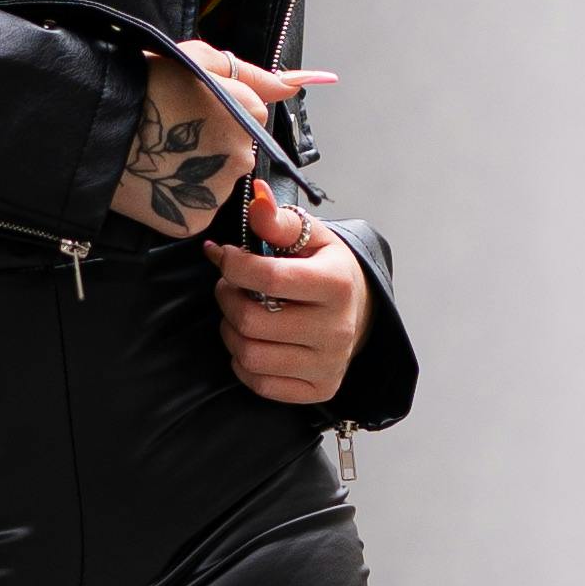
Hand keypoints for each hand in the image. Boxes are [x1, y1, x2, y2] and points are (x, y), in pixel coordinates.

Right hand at [109, 43, 327, 245]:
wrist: (91, 124)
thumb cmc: (142, 83)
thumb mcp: (198, 59)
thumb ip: (255, 75)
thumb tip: (301, 83)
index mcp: (247, 113)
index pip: (250, 115)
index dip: (218, 109)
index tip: (187, 107)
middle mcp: (240, 156)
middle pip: (236, 151)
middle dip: (210, 144)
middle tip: (168, 133)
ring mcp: (217, 191)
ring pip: (215, 181)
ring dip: (194, 173)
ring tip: (157, 155)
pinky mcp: (193, 219)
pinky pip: (194, 209)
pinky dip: (177, 199)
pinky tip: (153, 179)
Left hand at [214, 170, 373, 404]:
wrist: (360, 310)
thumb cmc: (326, 269)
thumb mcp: (311, 236)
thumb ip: (280, 220)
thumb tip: (256, 196)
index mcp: (336, 284)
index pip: (268, 279)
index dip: (232, 264)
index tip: (224, 255)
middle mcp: (336, 329)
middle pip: (251, 322)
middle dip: (227, 299)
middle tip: (229, 286)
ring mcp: (328, 364)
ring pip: (250, 356)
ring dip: (230, 331)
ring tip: (238, 312)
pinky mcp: (318, 389)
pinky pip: (260, 384)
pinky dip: (244, 363)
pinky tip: (252, 341)